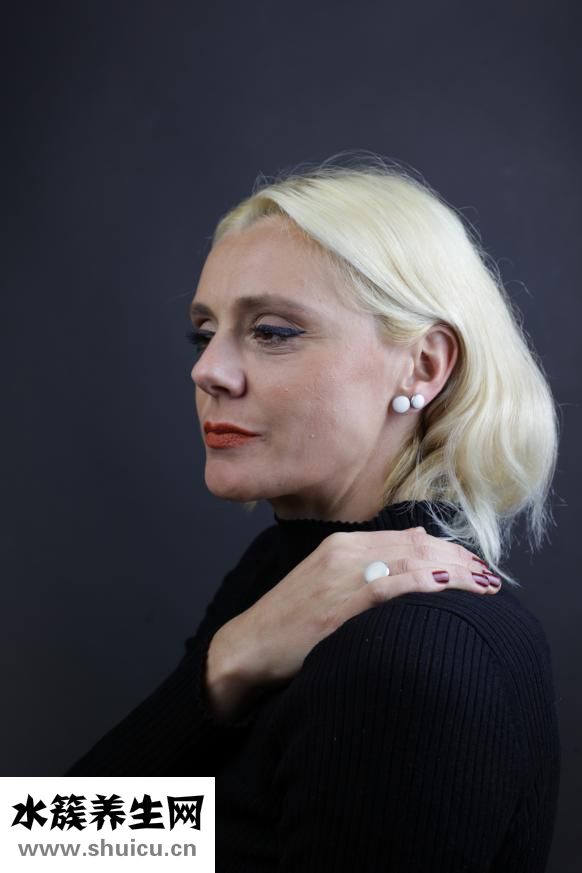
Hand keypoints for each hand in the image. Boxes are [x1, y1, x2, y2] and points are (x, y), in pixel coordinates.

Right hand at [225, 526, 500, 687]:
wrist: (248, 646)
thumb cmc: (290, 622)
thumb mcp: (326, 582)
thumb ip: (366, 567)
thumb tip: (413, 550)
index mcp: (342, 544)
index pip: (407, 538)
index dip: (446, 549)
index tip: (473, 563)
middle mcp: (344, 553)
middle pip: (415, 547)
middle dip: (458, 560)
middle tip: (488, 575)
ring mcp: (340, 576)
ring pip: (408, 562)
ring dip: (452, 572)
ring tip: (483, 584)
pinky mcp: (337, 603)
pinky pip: (387, 586)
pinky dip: (419, 583)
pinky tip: (445, 586)